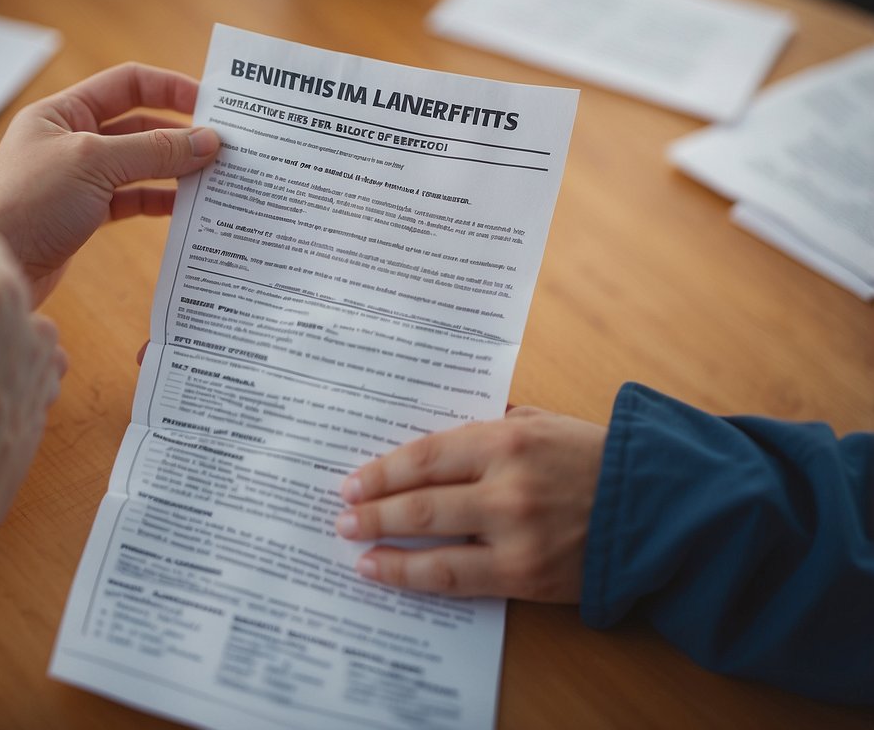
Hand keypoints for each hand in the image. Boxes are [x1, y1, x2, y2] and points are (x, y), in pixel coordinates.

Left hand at [0, 62, 221, 305]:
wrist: (2, 266)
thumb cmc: (33, 206)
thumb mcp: (96, 166)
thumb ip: (154, 151)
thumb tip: (208, 140)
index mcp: (61, 112)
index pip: (127, 84)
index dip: (170, 88)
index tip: (211, 103)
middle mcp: (69, 139)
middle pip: (138, 125)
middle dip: (179, 133)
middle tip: (222, 144)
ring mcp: (78, 177)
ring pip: (138, 164)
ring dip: (174, 168)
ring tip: (213, 175)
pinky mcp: (85, 212)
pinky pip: (132, 197)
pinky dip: (159, 199)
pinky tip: (186, 206)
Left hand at [336, 407, 605, 601]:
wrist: (659, 508)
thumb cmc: (595, 458)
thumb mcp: (542, 421)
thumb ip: (489, 425)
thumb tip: (433, 436)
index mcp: (507, 438)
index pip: (426, 455)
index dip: (382, 471)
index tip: (352, 480)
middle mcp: (506, 485)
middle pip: (419, 500)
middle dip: (372, 509)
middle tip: (341, 514)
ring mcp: (515, 534)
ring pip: (432, 542)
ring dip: (383, 543)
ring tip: (354, 545)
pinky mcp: (525, 574)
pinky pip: (457, 578)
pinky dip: (414, 576)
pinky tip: (386, 572)